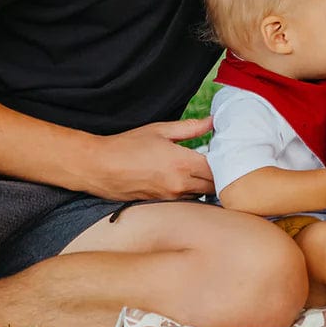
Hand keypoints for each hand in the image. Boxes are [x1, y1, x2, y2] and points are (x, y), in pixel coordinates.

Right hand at [85, 118, 214, 199]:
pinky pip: (185, 201)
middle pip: (214, 186)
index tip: (224, 152)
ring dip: (205, 186)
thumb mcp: (160, 130)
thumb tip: (212, 122)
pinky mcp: (162, 204)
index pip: (219, 169)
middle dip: (219, 176)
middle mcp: (180, 184)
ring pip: (201, 195)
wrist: (99, 167)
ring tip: (201, 171)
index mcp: (183, 164)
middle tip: (217, 162)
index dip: (226, 161)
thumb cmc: (127, 145)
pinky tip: (185, 180)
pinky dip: (190, 192)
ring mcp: (171, 197)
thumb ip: (190, 128)